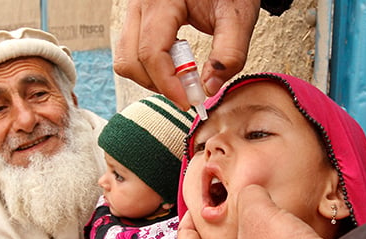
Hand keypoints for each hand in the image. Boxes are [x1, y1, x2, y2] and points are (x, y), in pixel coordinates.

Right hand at [113, 0, 260, 108]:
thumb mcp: (238, 17)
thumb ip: (230, 53)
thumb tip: (209, 88)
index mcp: (162, 0)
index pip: (151, 52)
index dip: (168, 84)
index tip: (189, 102)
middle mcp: (140, 4)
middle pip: (131, 60)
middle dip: (159, 84)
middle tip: (191, 90)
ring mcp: (135, 12)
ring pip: (126, 59)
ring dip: (153, 78)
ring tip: (185, 73)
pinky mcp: (138, 20)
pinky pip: (132, 53)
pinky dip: (151, 68)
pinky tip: (177, 63)